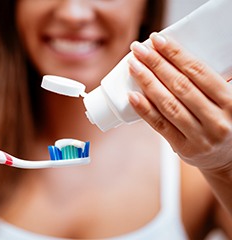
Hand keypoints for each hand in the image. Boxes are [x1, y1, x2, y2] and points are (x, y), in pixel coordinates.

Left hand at [128, 32, 231, 171]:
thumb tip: (173, 57)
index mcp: (231, 101)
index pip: (198, 71)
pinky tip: (132, 95)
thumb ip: (207, 84)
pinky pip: (160, 125)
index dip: (176, 54)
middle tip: (138, 49)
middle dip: (156, 64)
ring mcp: (200, 136)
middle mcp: (217, 119)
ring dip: (147, 82)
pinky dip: (144, 109)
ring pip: (168, 104)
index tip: (157, 40)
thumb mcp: (226, 100)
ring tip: (133, 66)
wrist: (227, 158)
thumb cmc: (223, 121)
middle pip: (180, 86)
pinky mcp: (183, 148)